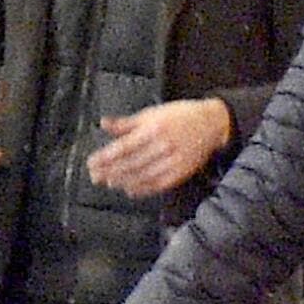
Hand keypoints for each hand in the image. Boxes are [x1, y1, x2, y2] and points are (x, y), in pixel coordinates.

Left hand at [87, 96, 232, 198]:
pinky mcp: (181, 173)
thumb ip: (126, 123)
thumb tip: (103, 124)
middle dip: (110, 171)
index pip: (124, 147)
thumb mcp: (151, 113)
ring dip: (123, 181)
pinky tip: (129, 190)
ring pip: (143, 176)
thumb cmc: (179, 116)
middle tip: (94, 176)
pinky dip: (142, 189)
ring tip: (108, 182)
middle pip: (131, 163)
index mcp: (154, 129)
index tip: (91, 163)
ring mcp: (173, 161)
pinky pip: (158, 184)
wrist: (212, 123)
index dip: (105, 157)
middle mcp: (163, 146)